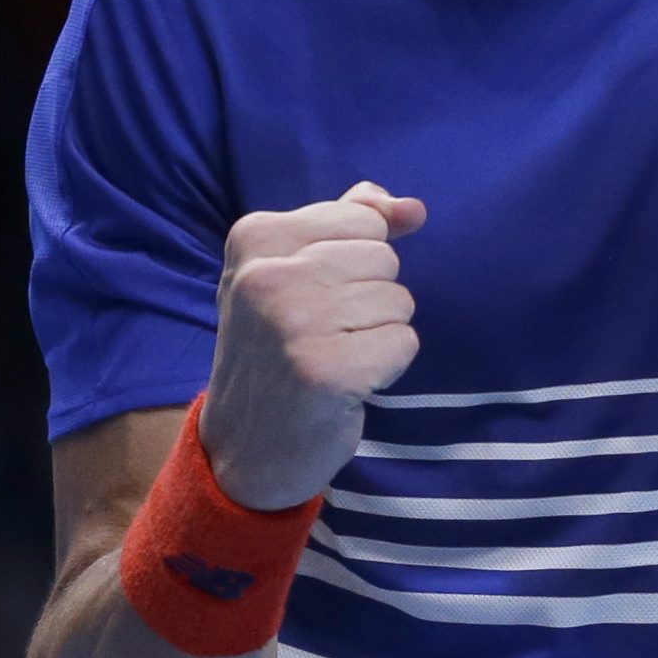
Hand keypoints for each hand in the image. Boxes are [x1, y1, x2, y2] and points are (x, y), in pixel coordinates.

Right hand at [204, 181, 426, 508]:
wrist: (244, 449)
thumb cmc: (277, 352)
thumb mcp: (293, 272)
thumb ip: (352, 224)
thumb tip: (414, 208)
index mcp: (254, 237)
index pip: (364, 220)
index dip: (357, 265)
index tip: (313, 299)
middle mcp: (266, 275)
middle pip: (384, 259)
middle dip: (370, 299)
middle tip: (323, 336)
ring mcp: (293, 323)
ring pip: (398, 301)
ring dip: (378, 335)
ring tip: (332, 358)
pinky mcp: (326, 370)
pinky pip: (404, 342)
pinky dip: (386, 368)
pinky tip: (346, 384)